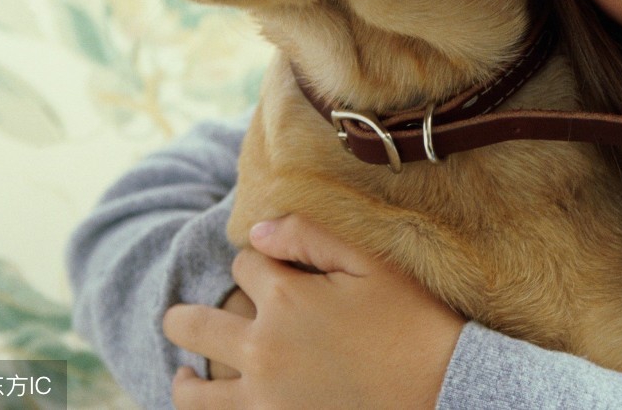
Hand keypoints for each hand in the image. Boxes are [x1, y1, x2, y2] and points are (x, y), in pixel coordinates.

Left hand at [163, 216, 465, 408]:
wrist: (442, 390)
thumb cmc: (413, 321)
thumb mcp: (371, 264)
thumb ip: (310, 236)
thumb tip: (257, 230)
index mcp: (285, 298)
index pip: (244, 264)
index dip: (258, 260)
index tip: (275, 269)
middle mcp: (262, 348)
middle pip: (193, 325)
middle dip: (184, 316)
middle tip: (179, 318)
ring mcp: (263, 398)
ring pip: (193, 391)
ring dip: (185, 376)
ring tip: (184, 372)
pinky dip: (213, 409)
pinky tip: (217, 401)